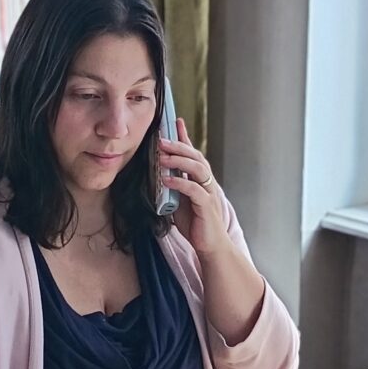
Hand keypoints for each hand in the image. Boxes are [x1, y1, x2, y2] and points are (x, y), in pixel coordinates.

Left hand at [159, 120, 228, 257]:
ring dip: (180, 161)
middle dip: (179, 146)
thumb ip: (172, 187)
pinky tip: (167, 180)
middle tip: (161, 140)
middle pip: (196, 156)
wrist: (209, 246)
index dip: (185, 137)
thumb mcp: (179, 201)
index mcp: (200, 180)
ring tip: (163, 156)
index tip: (175, 121)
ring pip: (198, 169)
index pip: (193, 153)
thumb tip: (158, 175)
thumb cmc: (196, 224)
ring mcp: (209, 193)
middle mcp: (207, 183)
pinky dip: (180, 183)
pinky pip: (195, 190)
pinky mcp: (207, 206)